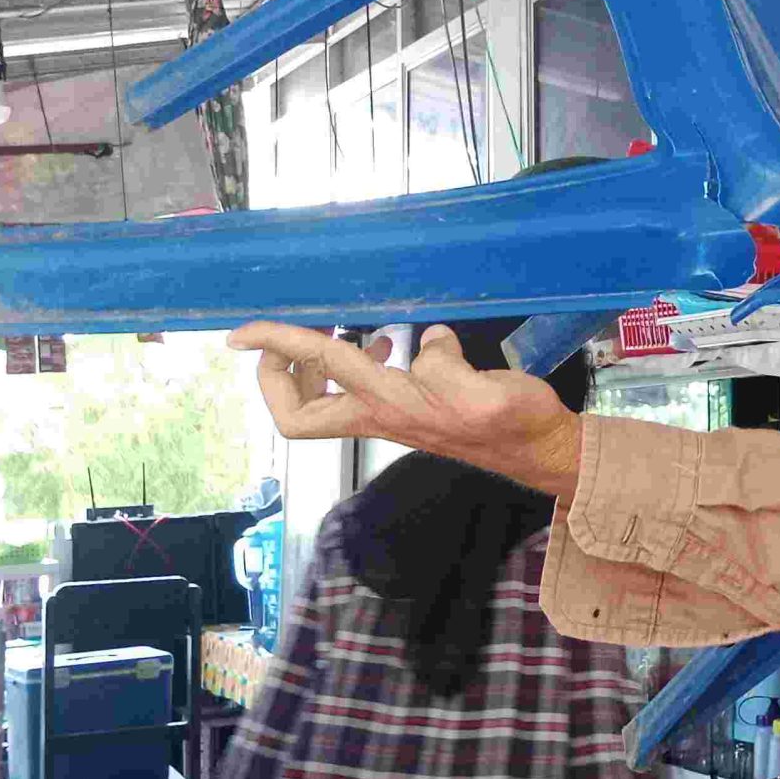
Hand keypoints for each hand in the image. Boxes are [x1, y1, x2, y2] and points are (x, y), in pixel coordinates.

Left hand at [230, 322, 585, 501]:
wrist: (537, 449)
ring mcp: (388, 417)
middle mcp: (377, 415)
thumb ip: (445, 364)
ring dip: (307, 367)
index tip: (242, 331)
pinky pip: (354, 388)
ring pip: (319, 403)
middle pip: (295, 413)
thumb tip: (425, 340)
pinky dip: (348, 362)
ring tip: (328, 329)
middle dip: (275, 374)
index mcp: (389, 405)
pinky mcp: (404, 412)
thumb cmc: (515, 423)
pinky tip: (380, 341)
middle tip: (287, 335)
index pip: (319, 366)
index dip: (277, 344)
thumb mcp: (484, 392)